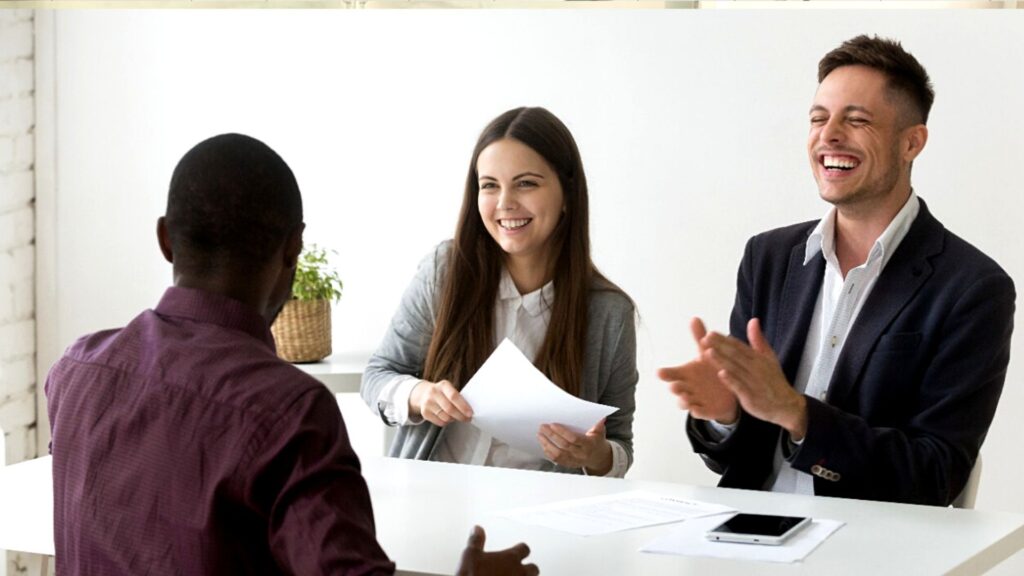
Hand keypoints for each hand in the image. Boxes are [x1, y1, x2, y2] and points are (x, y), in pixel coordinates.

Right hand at [408, 379, 472, 426]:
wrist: (423, 393)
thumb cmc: (441, 393)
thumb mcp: (449, 389)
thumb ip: (458, 397)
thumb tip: (469, 410)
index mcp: (443, 385)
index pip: (454, 396)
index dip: (463, 406)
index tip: (470, 413)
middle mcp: (434, 393)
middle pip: (449, 409)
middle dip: (461, 416)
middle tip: (467, 419)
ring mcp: (428, 403)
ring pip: (445, 417)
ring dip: (454, 419)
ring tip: (457, 417)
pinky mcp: (424, 413)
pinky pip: (440, 422)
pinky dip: (447, 422)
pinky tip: (448, 418)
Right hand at [456, 525, 538, 575]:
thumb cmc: (472, 575)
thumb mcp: (470, 554)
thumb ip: (477, 540)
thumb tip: (477, 529)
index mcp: (510, 558)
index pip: (524, 549)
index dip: (521, 549)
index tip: (518, 549)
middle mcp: (518, 572)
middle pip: (534, 568)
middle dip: (529, 568)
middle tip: (523, 568)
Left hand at [538, 420, 612, 474]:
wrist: (598, 457)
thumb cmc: (596, 441)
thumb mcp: (600, 432)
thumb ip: (599, 425)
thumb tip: (601, 417)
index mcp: (588, 445)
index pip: (574, 439)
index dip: (562, 432)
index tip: (553, 424)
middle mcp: (581, 454)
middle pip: (563, 446)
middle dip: (551, 436)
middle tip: (543, 427)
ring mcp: (574, 460)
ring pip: (557, 454)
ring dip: (547, 444)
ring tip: (540, 435)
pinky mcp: (568, 464)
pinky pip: (556, 459)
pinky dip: (548, 452)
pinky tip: (543, 444)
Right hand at [657, 317, 739, 423]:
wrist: (728, 391)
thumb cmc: (711, 370)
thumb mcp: (707, 352)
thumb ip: (700, 337)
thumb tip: (694, 318)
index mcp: (685, 373)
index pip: (671, 373)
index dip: (665, 373)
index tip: (659, 372)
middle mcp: (687, 387)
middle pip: (677, 388)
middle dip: (675, 387)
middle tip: (674, 385)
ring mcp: (695, 400)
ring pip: (685, 402)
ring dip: (683, 400)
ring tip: (684, 398)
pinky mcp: (705, 410)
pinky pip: (700, 412)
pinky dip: (698, 412)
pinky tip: (697, 410)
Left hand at [702, 318, 806, 438]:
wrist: (786, 405)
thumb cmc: (773, 380)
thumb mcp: (769, 358)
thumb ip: (758, 340)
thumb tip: (753, 320)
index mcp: (758, 358)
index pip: (739, 346)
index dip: (725, 340)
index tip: (711, 333)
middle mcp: (756, 368)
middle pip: (735, 355)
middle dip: (719, 346)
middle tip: (704, 338)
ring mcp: (754, 383)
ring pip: (735, 370)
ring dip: (721, 361)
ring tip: (707, 352)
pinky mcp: (752, 397)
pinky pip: (740, 388)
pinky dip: (731, 381)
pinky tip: (721, 374)